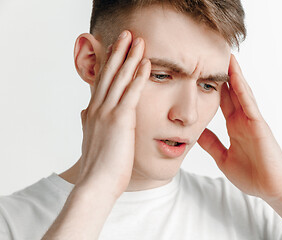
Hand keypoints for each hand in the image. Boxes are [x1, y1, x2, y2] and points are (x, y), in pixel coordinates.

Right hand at [76, 31, 149, 198]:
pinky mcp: (120, 120)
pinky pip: (131, 93)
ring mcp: (108, 112)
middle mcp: (99, 108)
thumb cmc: (99, 165)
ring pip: (120, 79)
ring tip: (139, 41)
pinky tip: (146, 64)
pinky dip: (139, 77)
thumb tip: (83, 113)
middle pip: (110, 73)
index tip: (116, 47)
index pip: (103, 81)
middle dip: (120, 52)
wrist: (96, 183)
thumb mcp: (90, 138)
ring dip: (131, 58)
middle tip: (128, 34)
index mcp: (93, 111)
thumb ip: (88, 123)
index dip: (110, 62)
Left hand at [197, 55, 281, 200]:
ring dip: (234, 75)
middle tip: (212, 55)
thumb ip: (211, 143)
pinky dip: (242, 89)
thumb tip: (196, 132)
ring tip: (226, 56)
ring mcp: (252, 121)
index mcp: (234, 127)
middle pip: (231, 92)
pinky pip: (249, 104)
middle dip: (223, 75)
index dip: (212, 87)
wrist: (270, 189)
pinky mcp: (259, 125)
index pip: (222, 102)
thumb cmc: (251, 175)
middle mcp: (243, 120)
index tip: (201, 73)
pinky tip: (236, 76)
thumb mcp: (223, 157)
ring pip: (241, 93)